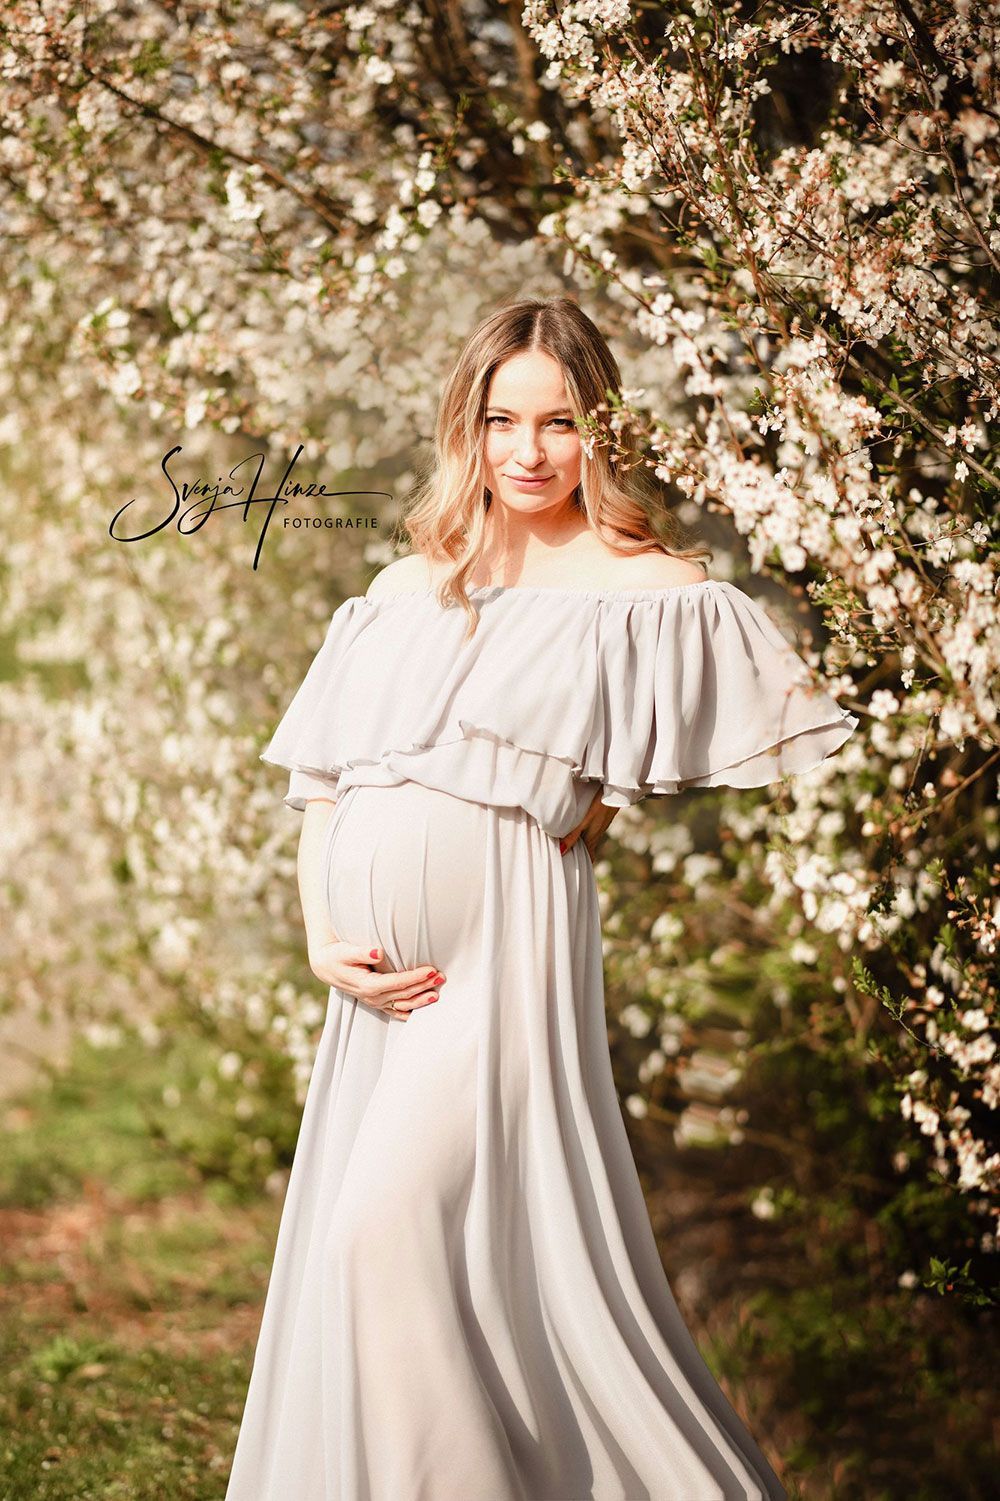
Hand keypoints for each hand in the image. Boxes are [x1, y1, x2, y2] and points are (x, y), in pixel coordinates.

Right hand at [308, 940, 444, 1021]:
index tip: (430, 970)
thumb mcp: (345, 951)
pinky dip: (409, 1012)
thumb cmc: (337, 956)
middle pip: (403, 994)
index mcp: (367, 985)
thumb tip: (378, 952)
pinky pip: (395, 1012)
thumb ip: (361, 952)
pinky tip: (422, 1011)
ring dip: (420, 1001)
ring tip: (437, 995)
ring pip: (402, 1006)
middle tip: (441, 978)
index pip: (397, 983)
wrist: (326, 966)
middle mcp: (372, 997)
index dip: (415, 977)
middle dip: (423, 986)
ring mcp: (375, 1002)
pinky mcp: (376, 1002)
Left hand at [559, 786, 619, 861]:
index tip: (576, 871)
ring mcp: (600, 827)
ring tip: (570, 845)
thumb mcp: (584, 822)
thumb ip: (572, 836)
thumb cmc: (600, 807)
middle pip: (588, 849)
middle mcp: (597, 835)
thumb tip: (561, 852)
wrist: (616, 792)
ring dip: (582, 844)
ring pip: (589, 839)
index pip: (589, 857)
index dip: (584, 864)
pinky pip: (591, 831)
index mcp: (592, 839)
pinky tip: (579, 828)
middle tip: (569, 860)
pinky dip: (584, 834)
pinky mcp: (601, 819)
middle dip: (581, 855)